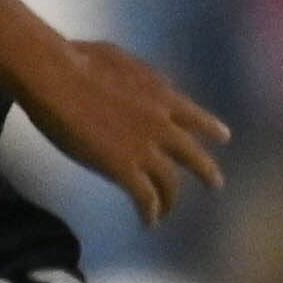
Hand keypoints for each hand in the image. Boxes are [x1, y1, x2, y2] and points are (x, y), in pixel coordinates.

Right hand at [27, 39, 229, 223]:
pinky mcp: (123, 169)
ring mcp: (145, 149)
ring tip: (167, 211)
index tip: (224, 138)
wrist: (58, 77)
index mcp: (162, 95)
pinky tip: (148, 222)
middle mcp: (162, 125)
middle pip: (193, 155)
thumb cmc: (80, 59)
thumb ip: (142, 78)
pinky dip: (149, 212)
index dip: (211, 129)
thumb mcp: (125, 61)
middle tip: (215, 184)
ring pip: (170, 182)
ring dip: (170, 200)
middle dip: (207, 172)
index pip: (195, 117)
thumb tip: (148, 84)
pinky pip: (144, 197)